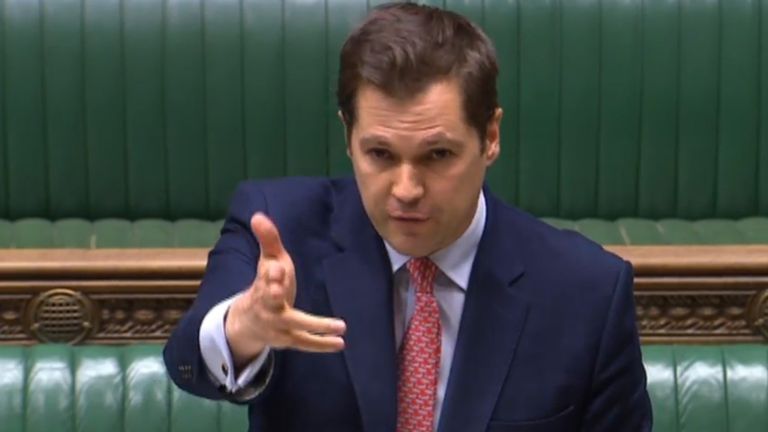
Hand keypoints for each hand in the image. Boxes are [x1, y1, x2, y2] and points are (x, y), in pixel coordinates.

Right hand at [225, 213, 345, 367]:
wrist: (247, 321)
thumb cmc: (265, 284)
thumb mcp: (268, 261)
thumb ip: (268, 240)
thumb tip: (258, 215)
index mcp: (261, 284)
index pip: (264, 277)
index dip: (270, 274)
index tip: (276, 269)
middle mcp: (266, 305)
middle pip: (271, 300)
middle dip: (277, 295)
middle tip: (285, 289)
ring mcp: (276, 325)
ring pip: (294, 326)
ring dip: (316, 326)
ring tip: (340, 326)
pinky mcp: (286, 339)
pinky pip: (304, 343)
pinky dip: (321, 344)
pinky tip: (341, 343)